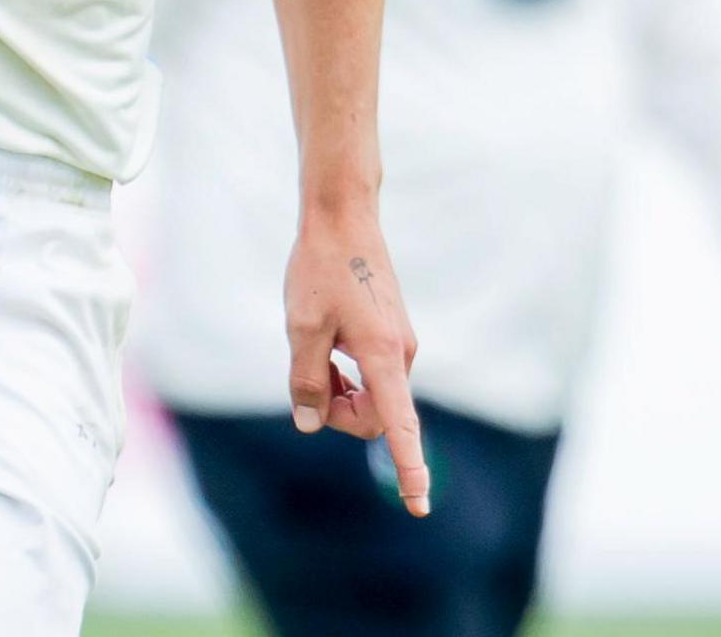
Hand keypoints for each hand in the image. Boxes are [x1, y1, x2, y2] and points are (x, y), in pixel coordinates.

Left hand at [282, 207, 429, 515]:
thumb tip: (310, 423)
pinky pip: (371, 375)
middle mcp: (400, 353)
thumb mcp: (301, 327)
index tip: (419, 503)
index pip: (400, 426)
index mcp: (382, 355)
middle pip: (375, 416)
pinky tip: (324, 343)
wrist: (342, 218)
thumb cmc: (320, 268)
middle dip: (340, 415)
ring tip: (311, 352)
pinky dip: (345, 375)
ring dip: (339, 393)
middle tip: (306, 383)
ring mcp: (398, 343)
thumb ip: (306, 380)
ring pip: (371, 396)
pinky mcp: (390, 334)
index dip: (409, 468)